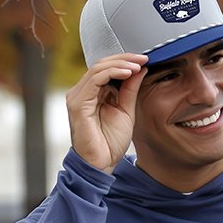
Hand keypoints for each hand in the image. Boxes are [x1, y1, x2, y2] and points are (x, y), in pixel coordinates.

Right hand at [65, 53, 147, 173]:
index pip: (106, 68)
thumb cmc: (110, 143)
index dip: (125, 61)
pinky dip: (113, 72)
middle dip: (125, 59)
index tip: (144, 60)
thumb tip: (139, 69)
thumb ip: (130, 90)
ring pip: (98, 68)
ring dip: (121, 64)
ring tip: (138, 65)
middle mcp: (81, 92)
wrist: (101, 164)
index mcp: (91, 94)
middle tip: (144, 58)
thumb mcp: (126, 111)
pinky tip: (128, 73)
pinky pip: (95, 79)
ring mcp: (77, 97)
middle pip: (101, 64)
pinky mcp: (78, 103)